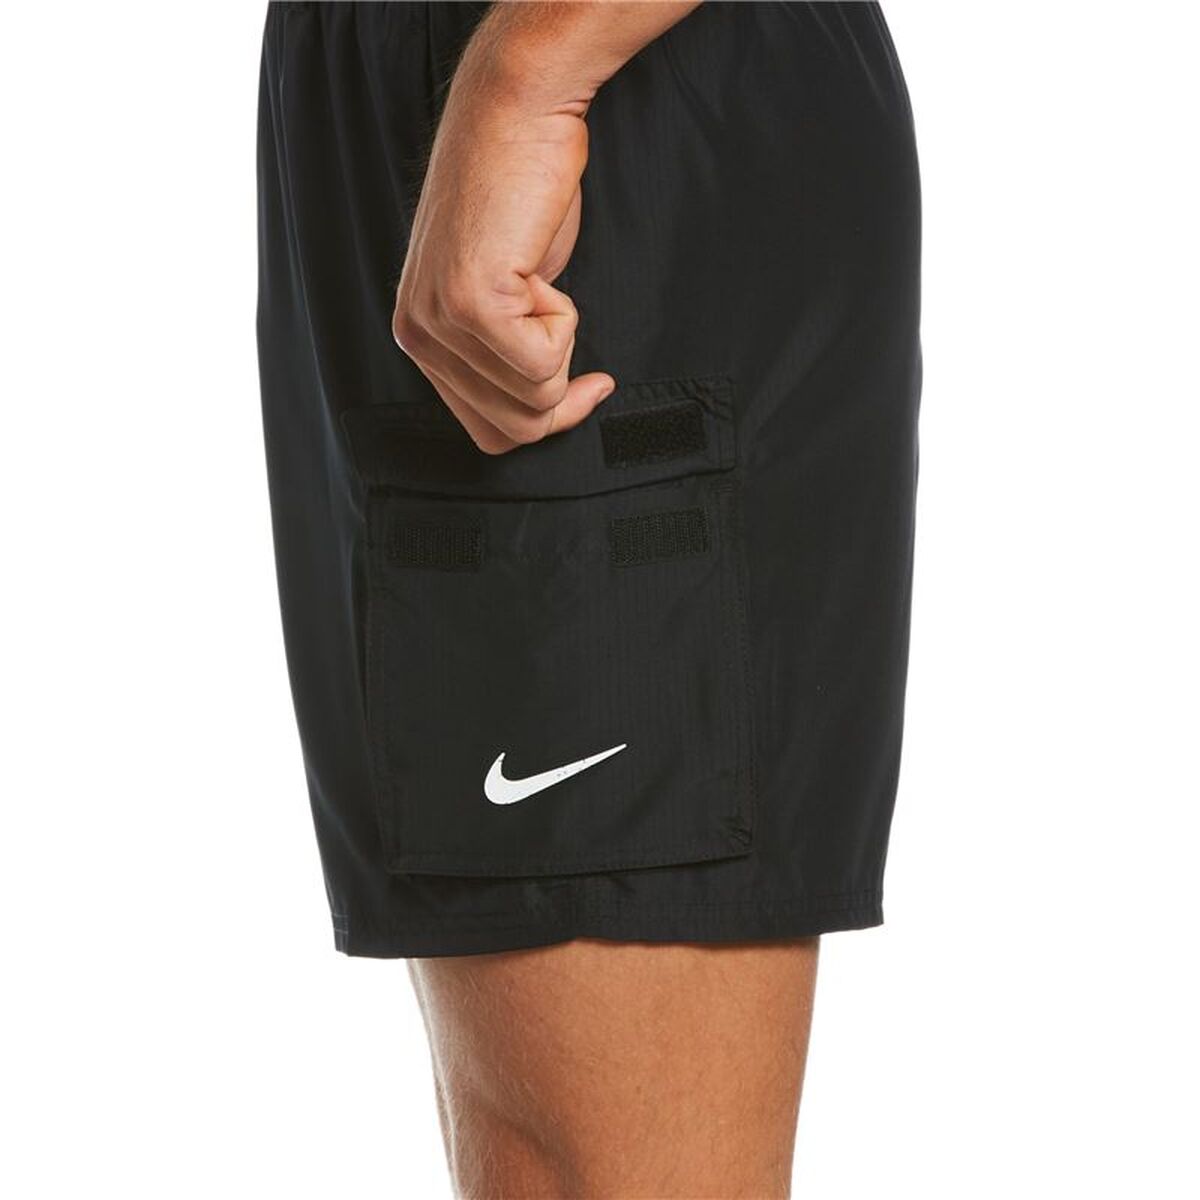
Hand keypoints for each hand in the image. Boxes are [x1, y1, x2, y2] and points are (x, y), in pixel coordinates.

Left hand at [391, 46, 614, 454]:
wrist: (518, 112)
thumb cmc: (522, 191)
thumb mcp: (505, 290)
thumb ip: (502, 350)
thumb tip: (543, 404)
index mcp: (420, 339)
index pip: (487, 431)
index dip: (547, 421)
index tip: (587, 389)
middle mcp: (418, 337)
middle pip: (512, 429)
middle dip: (561, 393)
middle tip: (567, 325)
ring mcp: (441, 322)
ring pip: (533, 398)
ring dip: (563, 345)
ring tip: (541, 281)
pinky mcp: (471, 302)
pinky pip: (543, 361)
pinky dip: (565, 322)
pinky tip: (542, 272)